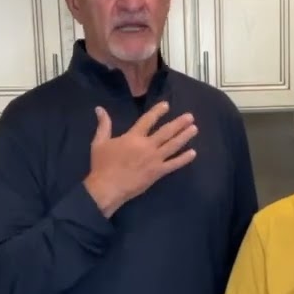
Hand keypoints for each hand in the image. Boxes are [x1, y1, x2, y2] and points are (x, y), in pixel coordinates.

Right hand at [83, 101, 197, 216]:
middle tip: (190, 116)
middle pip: (166, 131)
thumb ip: (103, 125)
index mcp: (133, 137)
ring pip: (173, 145)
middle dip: (179, 123)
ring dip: (185, 136)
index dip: (158, 112)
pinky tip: (193, 153)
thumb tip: (100, 109)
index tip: (167, 105)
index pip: (148, 120)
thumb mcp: (99, 142)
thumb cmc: (102, 165)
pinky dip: (184, 159)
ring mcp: (154, 159)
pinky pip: (174, 164)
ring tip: (194, 128)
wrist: (107, 188)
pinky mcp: (158, 172)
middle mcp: (147, 145)